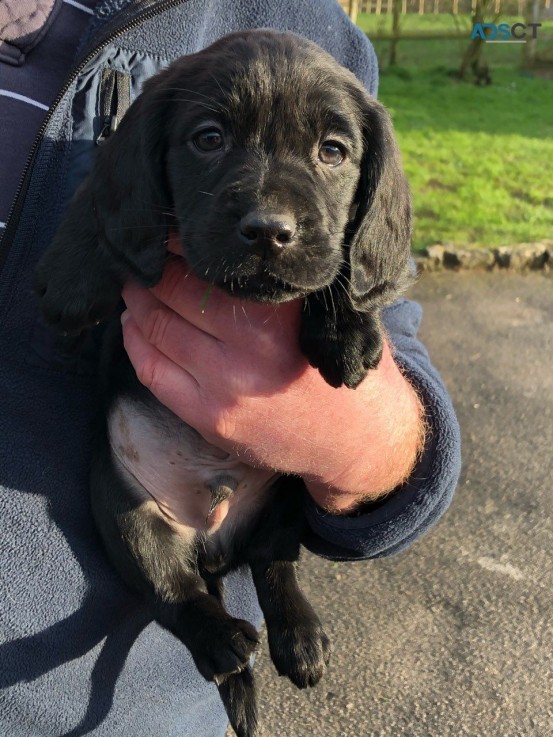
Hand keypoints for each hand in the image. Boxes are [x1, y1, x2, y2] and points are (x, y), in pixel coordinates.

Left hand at [121, 235, 423, 512]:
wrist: (357, 439)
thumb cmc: (339, 363)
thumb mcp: (327, 313)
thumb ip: (284, 283)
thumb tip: (228, 242)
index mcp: (281, 314)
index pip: (211, 265)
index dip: (179, 241)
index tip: (168, 227)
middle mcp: (249, 350)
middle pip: (174, 292)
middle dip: (151, 267)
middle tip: (142, 251)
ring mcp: (224, 388)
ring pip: (156, 329)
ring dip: (137, 300)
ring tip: (134, 282)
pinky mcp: (209, 419)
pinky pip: (153, 372)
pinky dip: (135, 341)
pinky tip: (134, 322)